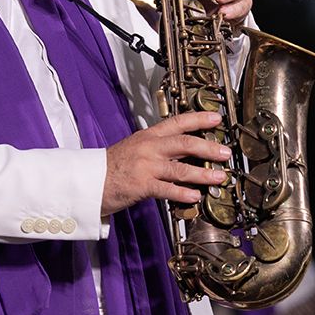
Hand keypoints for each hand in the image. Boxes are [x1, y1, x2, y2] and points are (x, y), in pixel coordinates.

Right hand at [101, 111, 231, 215]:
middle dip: (208, 147)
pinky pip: (166, 189)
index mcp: (148, 136)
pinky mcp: (141, 185)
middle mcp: (149, 148)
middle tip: (225, 152)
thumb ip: (157, 147)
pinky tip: (196, 196)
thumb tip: (183, 150)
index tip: (216, 118)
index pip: (177, 122)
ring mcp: (145, 166)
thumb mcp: (135, 148)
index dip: (199, 119)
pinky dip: (183, 193)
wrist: (88, 181)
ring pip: (180, 168)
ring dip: (203, 173)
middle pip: (185, 143)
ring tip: (219, 177)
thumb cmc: (112, 166)